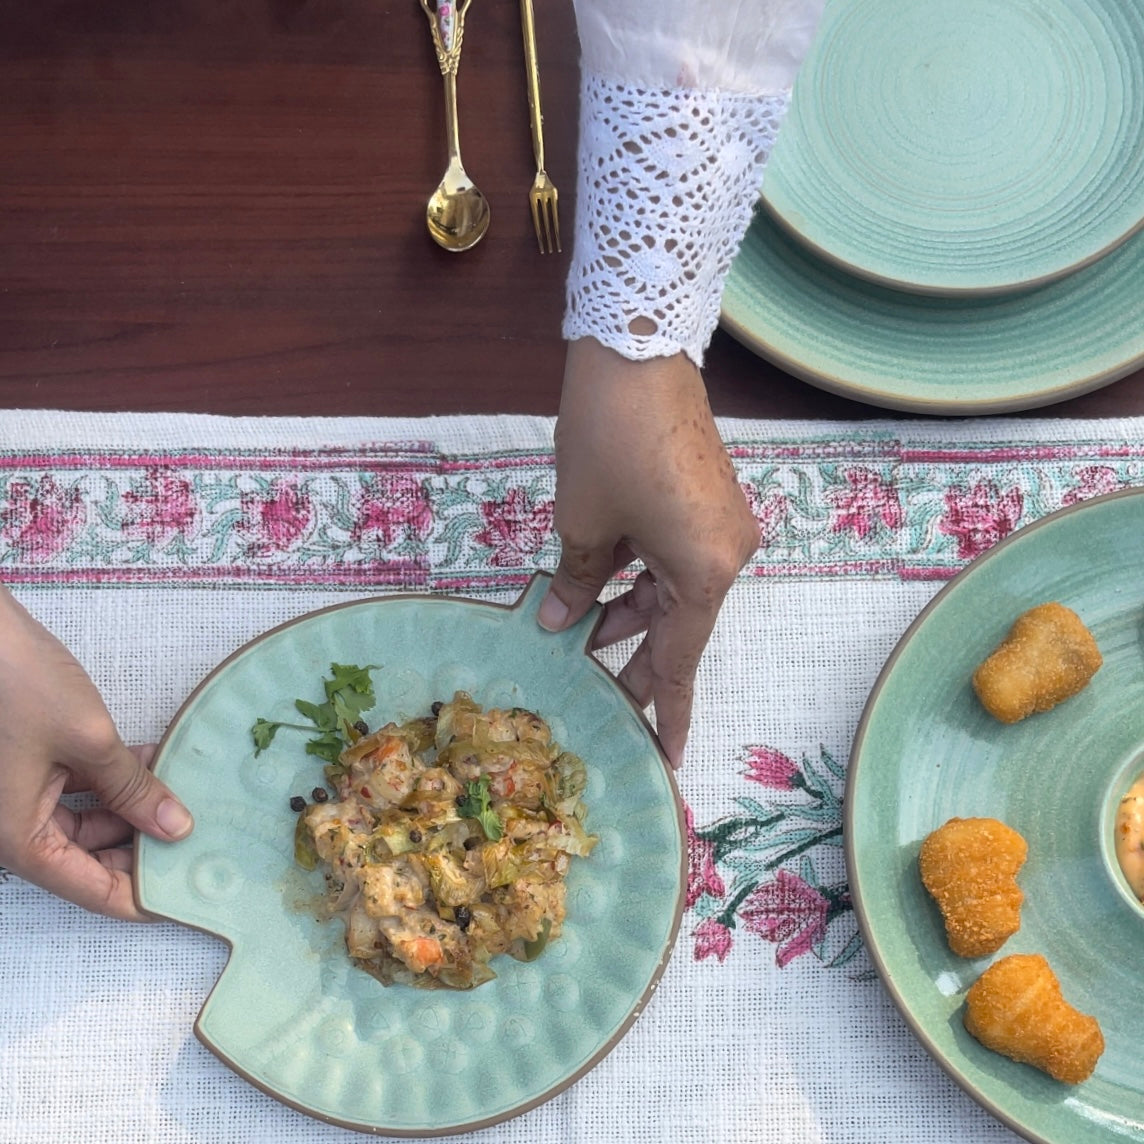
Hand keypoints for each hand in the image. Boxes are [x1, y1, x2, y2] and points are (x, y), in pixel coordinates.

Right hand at [0, 587, 193, 919]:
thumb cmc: (17, 685)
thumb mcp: (89, 740)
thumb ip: (133, 788)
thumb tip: (175, 827)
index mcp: (19, 838)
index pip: (91, 890)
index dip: (141, 899)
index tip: (187, 899)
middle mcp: (14, 826)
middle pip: (89, 859)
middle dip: (144, 849)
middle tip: (202, 841)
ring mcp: (21, 794)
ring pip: (89, 821)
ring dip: (136, 809)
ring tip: (189, 797)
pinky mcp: (30, 764)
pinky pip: (80, 787)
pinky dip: (118, 779)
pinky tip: (160, 762)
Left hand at [538, 337, 759, 767]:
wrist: (637, 349)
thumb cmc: (607, 440)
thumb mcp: (582, 522)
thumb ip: (574, 582)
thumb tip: (557, 622)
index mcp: (705, 572)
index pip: (679, 661)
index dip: (667, 712)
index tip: (668, 757)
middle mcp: (727, 554)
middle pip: (675, 626)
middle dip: (629, 657)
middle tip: (594, 697)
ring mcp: (721, 525)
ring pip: (670, 590)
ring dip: (626, 613)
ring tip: (576, 639)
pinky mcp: (707, 502)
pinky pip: (672, 558)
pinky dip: (636, 576)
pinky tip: (595, 591)